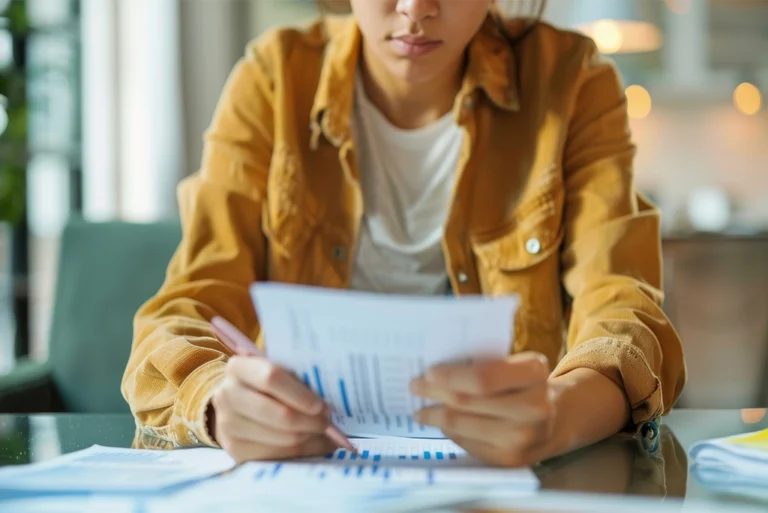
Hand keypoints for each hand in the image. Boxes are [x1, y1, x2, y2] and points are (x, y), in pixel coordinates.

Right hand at [210, 355, 338, 462]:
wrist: (233, 403)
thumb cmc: (262, 382)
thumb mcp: (275, 370)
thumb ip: (297, 377)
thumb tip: (332, 398)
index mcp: (238, 367)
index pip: (272, 378)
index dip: (300, 394)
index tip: (322, 404)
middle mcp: (227, 395)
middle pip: (280, 414)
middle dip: (312, 421)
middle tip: (328, 421)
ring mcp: (228, 425)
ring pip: (283, 438)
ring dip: (310, 437)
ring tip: (322, 431)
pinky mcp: (235, 450)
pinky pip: (278, 455)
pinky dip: (302, 451)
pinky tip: (311, 442)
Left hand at [410, 352, 556, 466]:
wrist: (557, 419)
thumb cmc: (525, 385)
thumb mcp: (517, 365)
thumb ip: (486, 364)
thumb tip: (435, 372)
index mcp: (534, 373)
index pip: (482, 378)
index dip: (450, 376)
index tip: (428, 372)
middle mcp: (534, 407)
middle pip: (466, 402)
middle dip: (434, 393)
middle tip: (415, 386)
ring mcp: (523, 437)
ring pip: (462, 425)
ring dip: (435, 416)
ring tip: (421, 410)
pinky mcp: (511, 459)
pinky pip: (467, 443)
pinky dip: (449, 432)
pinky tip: (441, 424)